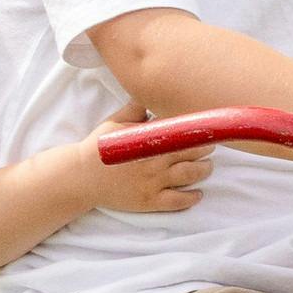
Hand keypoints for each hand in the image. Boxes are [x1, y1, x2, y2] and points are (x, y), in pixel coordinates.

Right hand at [82, 104, 211, 214]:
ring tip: (208, 166)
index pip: (179, 132)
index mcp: (146, 140)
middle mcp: (152, 161)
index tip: (208, 127)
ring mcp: (152, 183)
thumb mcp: (114, 123)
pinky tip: (198, 193)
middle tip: (211, 145)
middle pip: (189, 152)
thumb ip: (135, 109)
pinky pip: (176, 201)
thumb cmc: (99, 148)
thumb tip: (149, 91)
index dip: (196, 130)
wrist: (81, 177)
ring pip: (188, 175)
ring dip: (203, 170)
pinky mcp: (149, 201)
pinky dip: (191, 198)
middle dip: (204, 148)